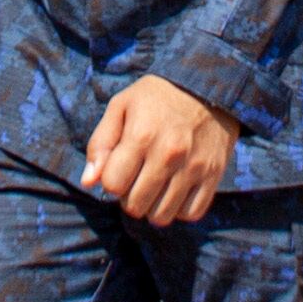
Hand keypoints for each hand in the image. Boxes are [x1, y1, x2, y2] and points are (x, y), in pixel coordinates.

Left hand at [81, 75, 238, 227]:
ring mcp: (194, 167)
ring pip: (162, 216)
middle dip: (129, 197)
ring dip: (153, 207)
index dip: (111, 181)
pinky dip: (179, 209)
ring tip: (155, 187)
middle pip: (135, 206)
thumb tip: (88, 182)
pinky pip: (191, 213)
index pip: (113, 185)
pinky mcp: (214, 175)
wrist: (207, 85)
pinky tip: (175, 192)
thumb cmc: (156, 97)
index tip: (119, 170)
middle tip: (136, 179)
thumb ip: (101, 144)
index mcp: (141, 136)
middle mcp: (169, 155)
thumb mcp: (121, 107)